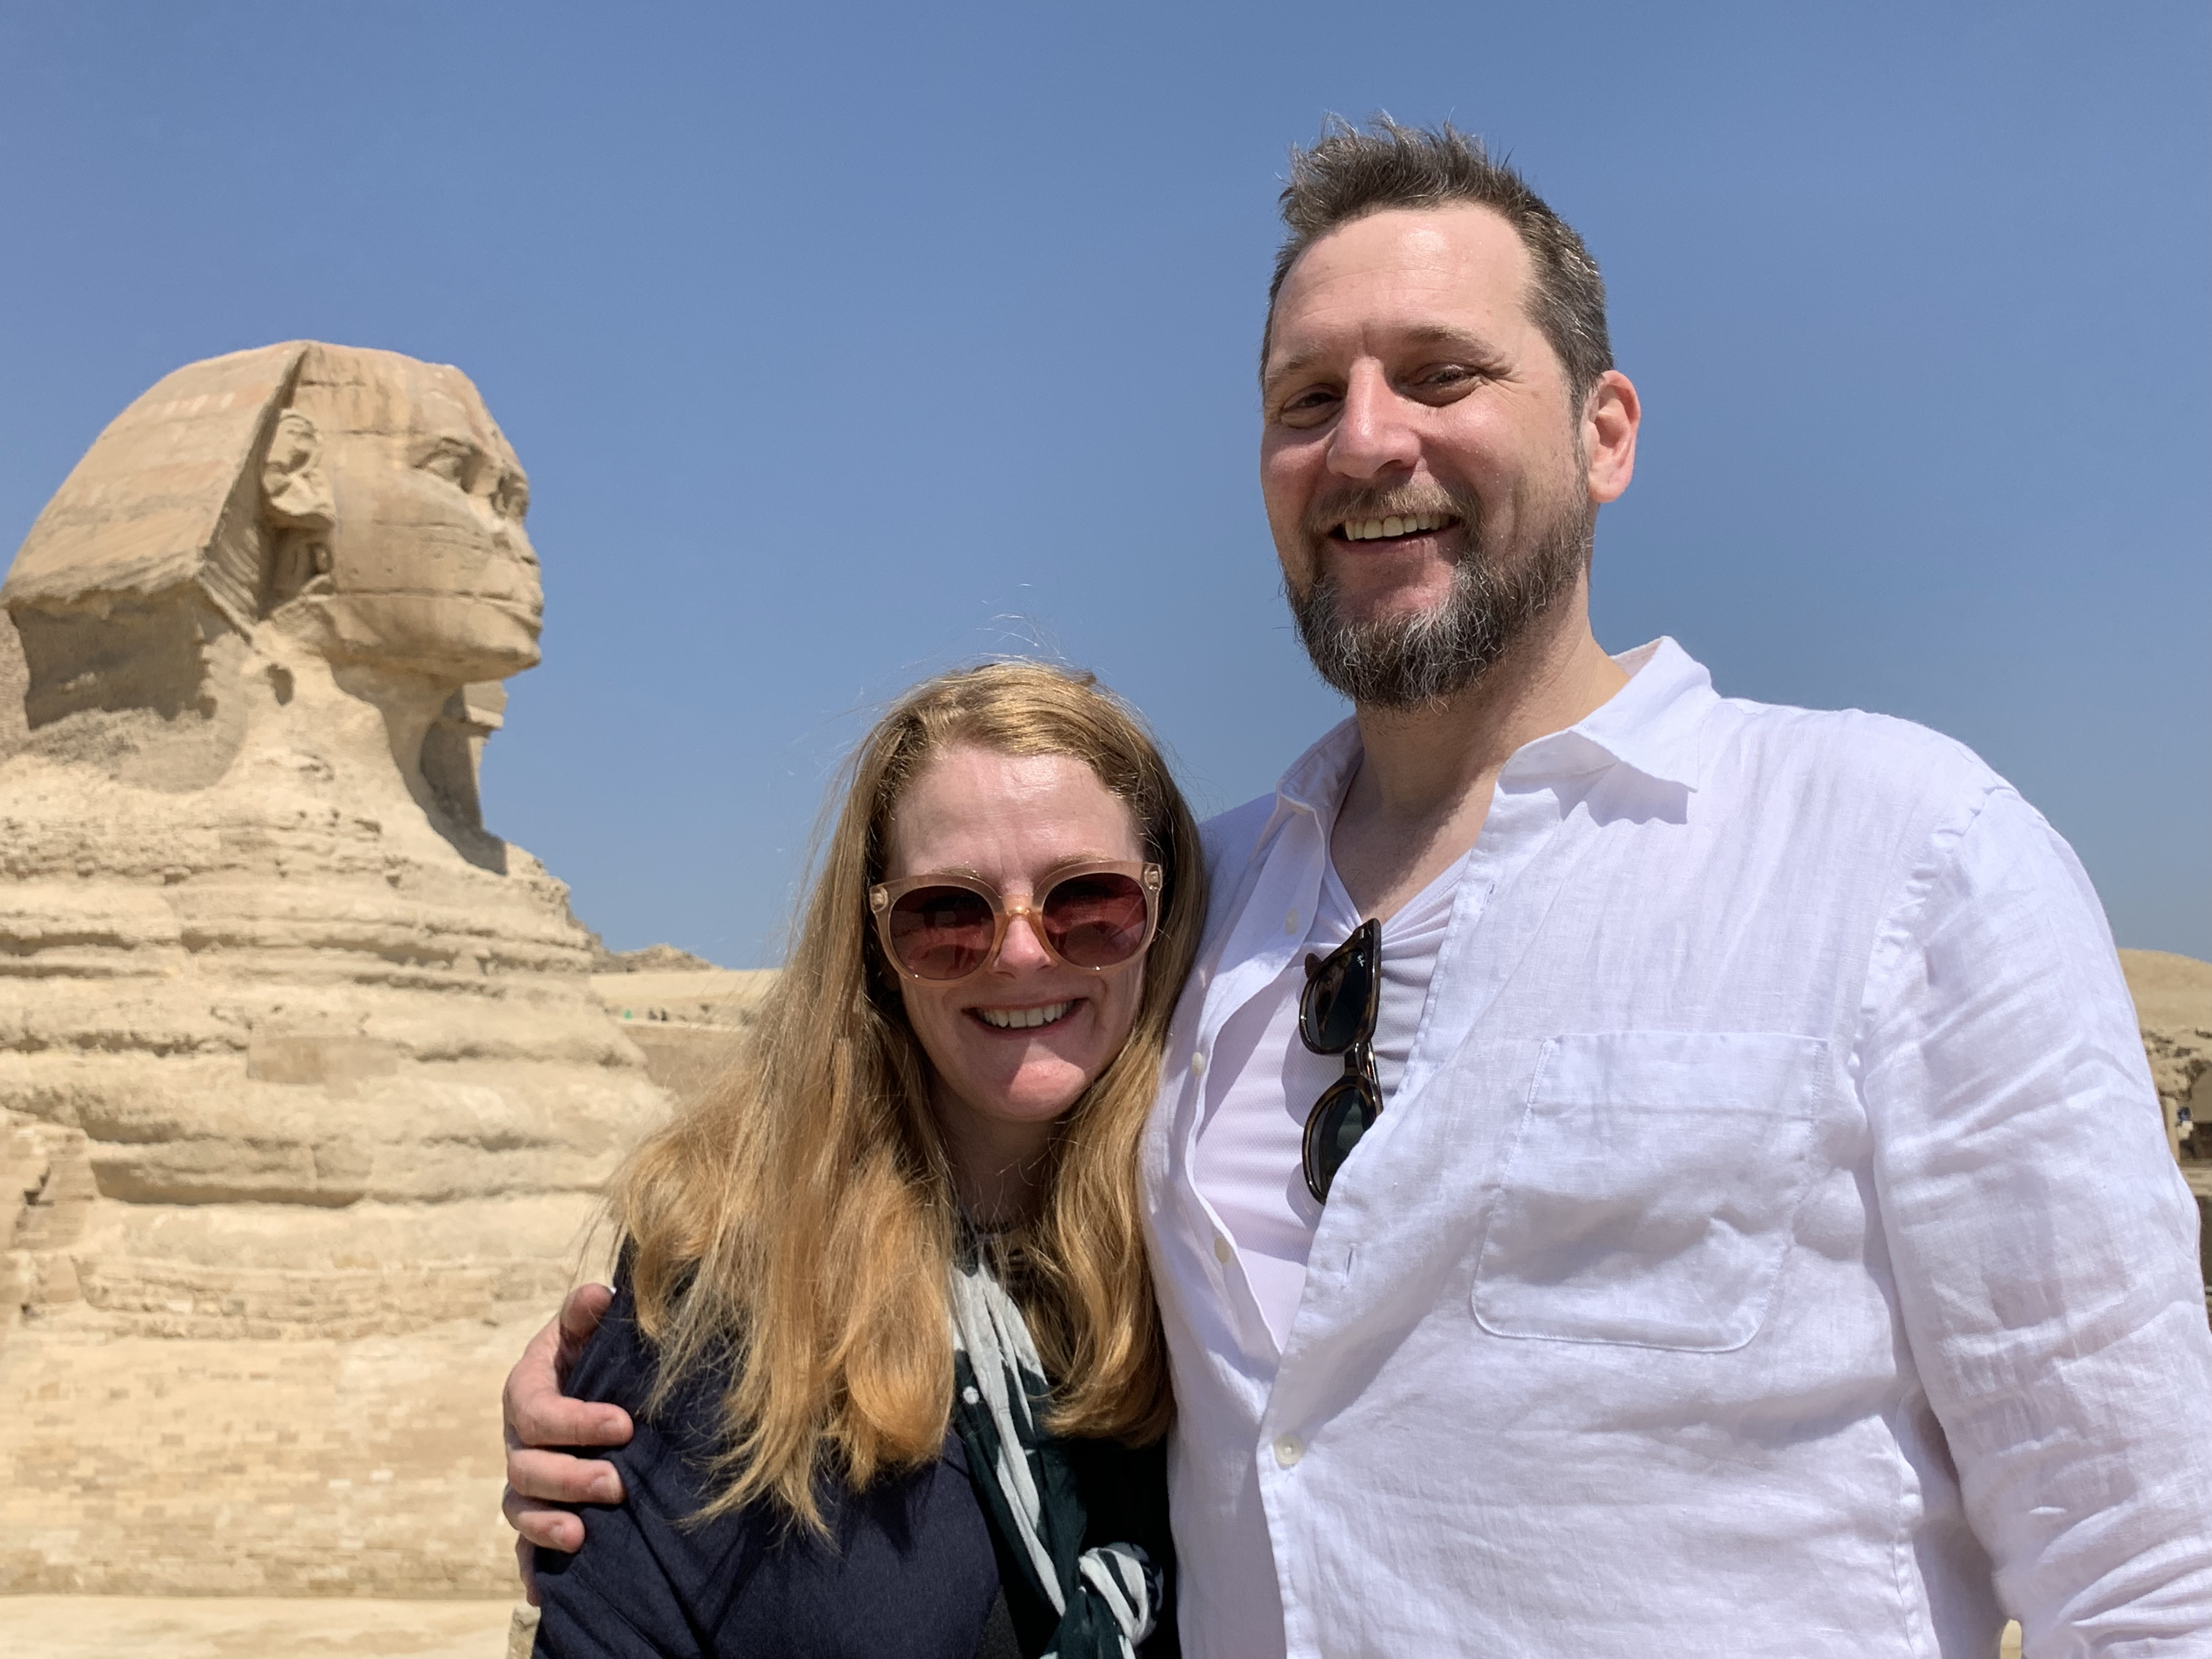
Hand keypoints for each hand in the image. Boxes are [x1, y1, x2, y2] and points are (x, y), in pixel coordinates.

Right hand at [501, 1282, 634, 1603]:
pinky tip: (545, 1594)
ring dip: (547, 1526)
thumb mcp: (587, 1329)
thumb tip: (598, 1293)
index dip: (576, 1421)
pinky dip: (531, 1569)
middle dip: (569, 1479)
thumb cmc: (593, 1353)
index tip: (624, 1424)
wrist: (594, 1384)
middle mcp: (518, 1441)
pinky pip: (524, 1547)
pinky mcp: (538, 1513)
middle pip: (527, 1468)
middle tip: (616, 1484)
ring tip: (583, 1536)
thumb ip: (585, 1313)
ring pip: (520, 1509)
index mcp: (526, 1392)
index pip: (538, 1412)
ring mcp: (525, 1481)